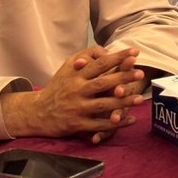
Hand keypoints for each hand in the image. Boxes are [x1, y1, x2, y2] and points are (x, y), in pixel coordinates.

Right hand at [0, 46, 145, 144]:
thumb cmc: (58, 87)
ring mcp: (77, 108)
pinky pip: (99, 125)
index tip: (134, 52)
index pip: (99, 64)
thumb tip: (105, 52)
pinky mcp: (77, 124)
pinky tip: (130, 120)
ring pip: (103, 105)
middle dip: (123, 78)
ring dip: (122, 102)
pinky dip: (116, 123)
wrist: (37, 112)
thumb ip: (85, 58)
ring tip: (139, 99)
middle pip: (103, 83)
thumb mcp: (67, 68)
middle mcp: (76, 91)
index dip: (117, 57)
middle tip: (140, 73)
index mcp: (75, 75)